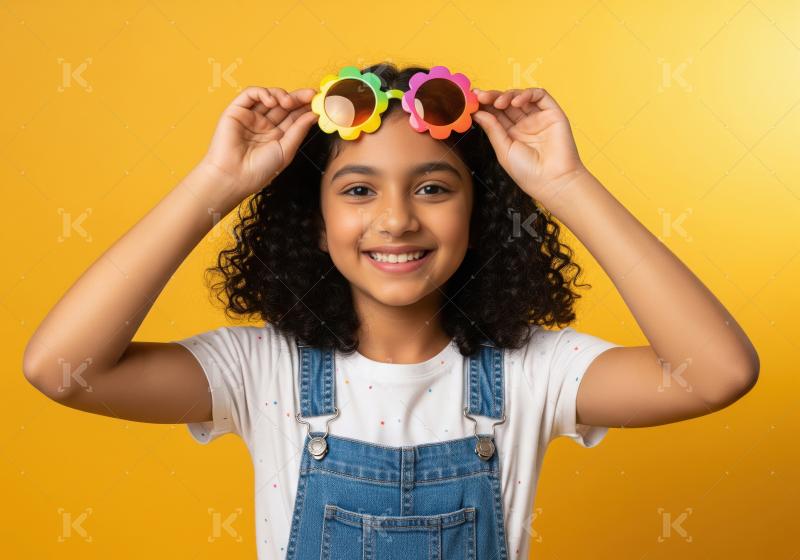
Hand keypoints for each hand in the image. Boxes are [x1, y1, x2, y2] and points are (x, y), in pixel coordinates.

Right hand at [201, 86, 318, 197]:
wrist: (235, 176)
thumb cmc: (259, 170)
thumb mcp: (286, 150)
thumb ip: (299, 131)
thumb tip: (314, 115)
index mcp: (277, 135)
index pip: (293, 116)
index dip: (305, 107)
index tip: (318, 102)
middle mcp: (264, 125)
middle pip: (283, 104)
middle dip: (297, 98)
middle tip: (310, 95)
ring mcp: (250, 117)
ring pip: (268, 96)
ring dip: (281, 95)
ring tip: (288, 102)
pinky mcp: (236, 111)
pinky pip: (250, 94)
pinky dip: (263, 93)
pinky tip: (272, 101)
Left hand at [471, 87, 587, 201]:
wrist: (552, 181)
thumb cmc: (528, 172)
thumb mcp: (503, 150)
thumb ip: (492, 129)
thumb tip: (477, 113)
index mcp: (511, 134)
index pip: (495, 114)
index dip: (484, 105)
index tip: (470, 100)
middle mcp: (524, 124)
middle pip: (506, 103)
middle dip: (491, 97)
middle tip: (480, 96)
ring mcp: (538, 118)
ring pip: (520, 97)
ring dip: (506, 95)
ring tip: (497, 102)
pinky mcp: (553, 113)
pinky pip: (540, 95)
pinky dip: (527, 94)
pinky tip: (515, 102)